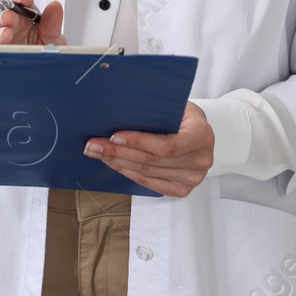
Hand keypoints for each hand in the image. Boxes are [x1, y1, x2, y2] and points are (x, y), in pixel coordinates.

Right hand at [0, 0, 65, 45]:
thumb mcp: (53, 39)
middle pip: (6, 13)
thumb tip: (55, 5)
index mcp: (27, 16)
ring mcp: (2, 36)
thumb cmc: (44, 51)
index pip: (23, 1)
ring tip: (6, 35)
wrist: (40, 75)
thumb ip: (53, 23)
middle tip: (10, 17)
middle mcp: (13, 23)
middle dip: (8, 14)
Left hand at [85, 101, 213, 196]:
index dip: (138, 142)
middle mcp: (201, 160)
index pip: (166, 145)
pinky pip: (150, 183)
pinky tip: (113, 163)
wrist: (198, 131)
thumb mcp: (176, 106)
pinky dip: (129, 172)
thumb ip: (156, 111)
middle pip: (152, 160)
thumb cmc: (184, 115)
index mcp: (202, 135)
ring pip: (147, 172)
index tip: (113, 136)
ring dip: (118, 162)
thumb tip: (119, 110)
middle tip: (93, 145)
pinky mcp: (182, 189)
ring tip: (97, 152)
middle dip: (118, 152)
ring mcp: (192, 177)